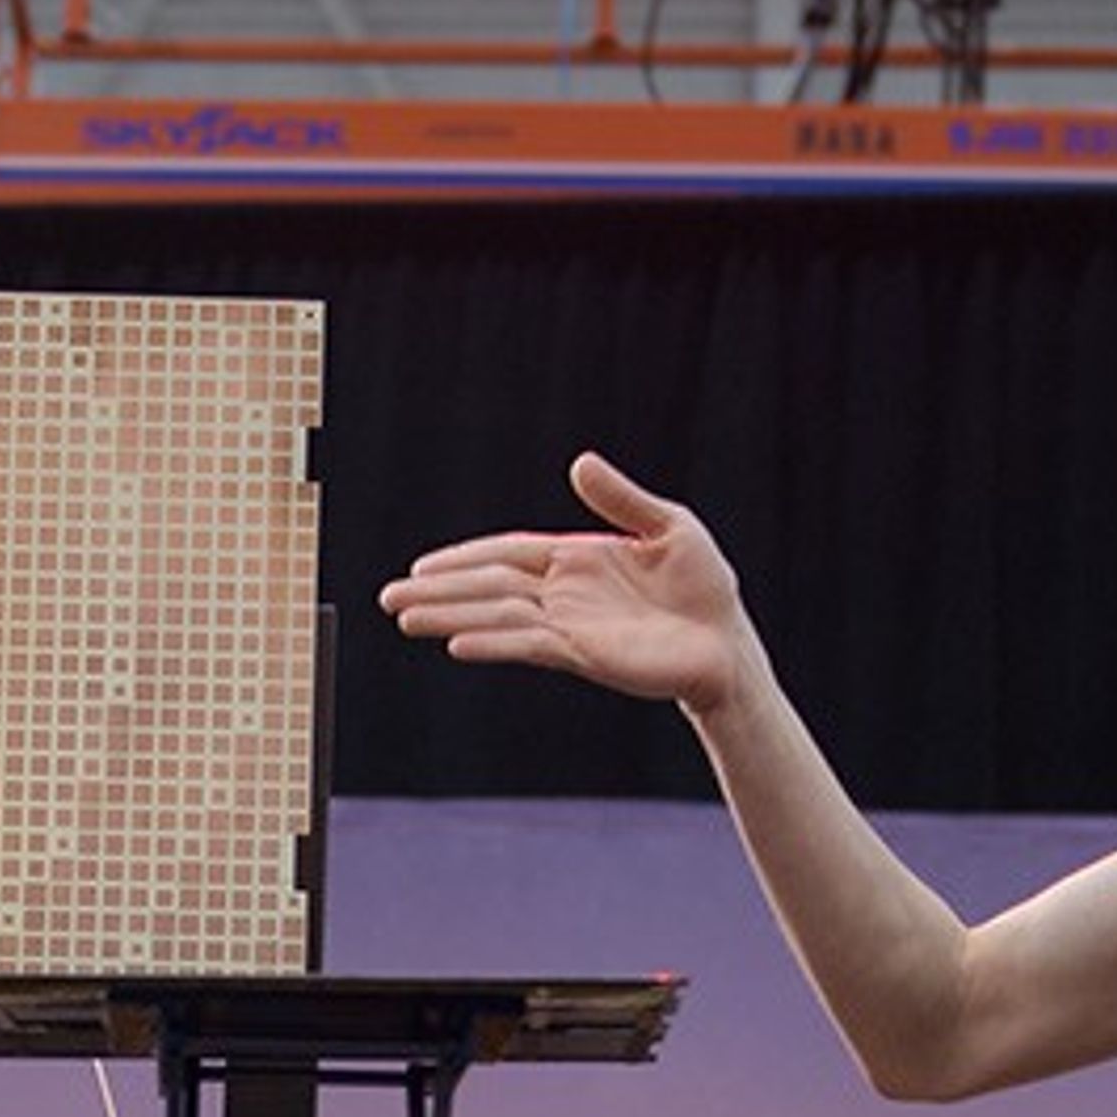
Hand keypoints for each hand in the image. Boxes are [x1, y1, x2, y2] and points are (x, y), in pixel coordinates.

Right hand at [378, 452, 765, 716]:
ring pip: (497, 617)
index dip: (463, 558)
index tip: (420, 566)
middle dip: (439, 590)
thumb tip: (579, 462)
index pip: (506, 554)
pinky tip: (458, 643)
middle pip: (489, 587)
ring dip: (451, 616)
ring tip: (405, 619)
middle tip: (388, 598)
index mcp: (576, 559)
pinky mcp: (585, 654)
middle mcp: (564, 594)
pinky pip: (530, 646)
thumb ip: (621, 499)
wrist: (727, 642)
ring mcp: (571, 625)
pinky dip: (494, 643)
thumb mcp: (668, 525)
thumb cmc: (703, 585)